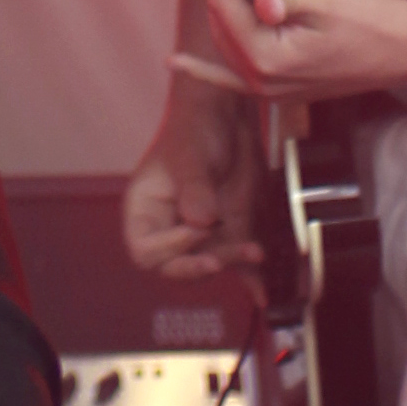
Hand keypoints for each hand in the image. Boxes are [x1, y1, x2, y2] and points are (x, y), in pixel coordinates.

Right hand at [121, 69, 265, 276]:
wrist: (229, 112)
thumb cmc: (195, 126)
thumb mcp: (190, 155)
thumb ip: (194, 189)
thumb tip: (201, 223)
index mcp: (145, 210)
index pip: (145, 250)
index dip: (168, 249)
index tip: (194, 231)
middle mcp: (170, 226)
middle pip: (176, 265)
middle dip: (199, 264)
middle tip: (222, 255)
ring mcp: (200, 231)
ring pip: (210, 263)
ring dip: (232, 261)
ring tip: (255, 251)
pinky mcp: (228, 231)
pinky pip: (236, 262)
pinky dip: (249, 277)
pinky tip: (261, 292)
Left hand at [206, 0, 406, 99]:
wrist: (405, 46)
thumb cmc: (370, 20)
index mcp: (269, 61)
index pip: (227, 8)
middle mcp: (263, 82)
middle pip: (223, 25)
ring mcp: (272, 88)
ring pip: (229, 41)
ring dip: (222, 5)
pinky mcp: (283, 83)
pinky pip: (234, 76)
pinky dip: (206, 69)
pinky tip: (178, 63)